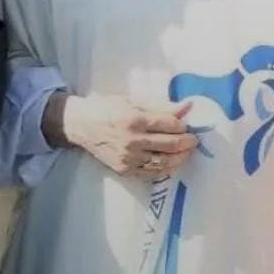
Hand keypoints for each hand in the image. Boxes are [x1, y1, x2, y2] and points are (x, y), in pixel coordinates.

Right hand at [58, 95, 198, 176]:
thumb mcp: (133, 101)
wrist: (80, 125)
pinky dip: (165, 168)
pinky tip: (172, 162)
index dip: (182, 125)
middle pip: (171, 145)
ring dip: (180, 157)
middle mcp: (132, 141)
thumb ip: (161, 106)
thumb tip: (188, 107)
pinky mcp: (124, 169)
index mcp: (135, 120)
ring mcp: (128, 158)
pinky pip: (151, 172)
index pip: (170, 125)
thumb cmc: (106, 108)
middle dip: (187, 142)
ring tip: (186, 151)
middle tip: (193, 139)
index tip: (186, 124)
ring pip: (164, 162)